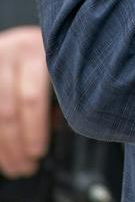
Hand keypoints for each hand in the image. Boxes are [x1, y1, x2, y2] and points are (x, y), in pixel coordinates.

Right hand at [0, 25, 51, 178]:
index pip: (32, 98)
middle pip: (8, 112)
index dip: (34, 129)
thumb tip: (56, 129)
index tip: (38, 153)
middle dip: (17, 145)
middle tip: (27, 167)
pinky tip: (2, 157)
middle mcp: (9, 56)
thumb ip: (55, 92)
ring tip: (16, 167)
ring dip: (3, 149)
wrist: (19, 40)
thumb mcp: (53, 63)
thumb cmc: (42, 55)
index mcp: (35, 52)